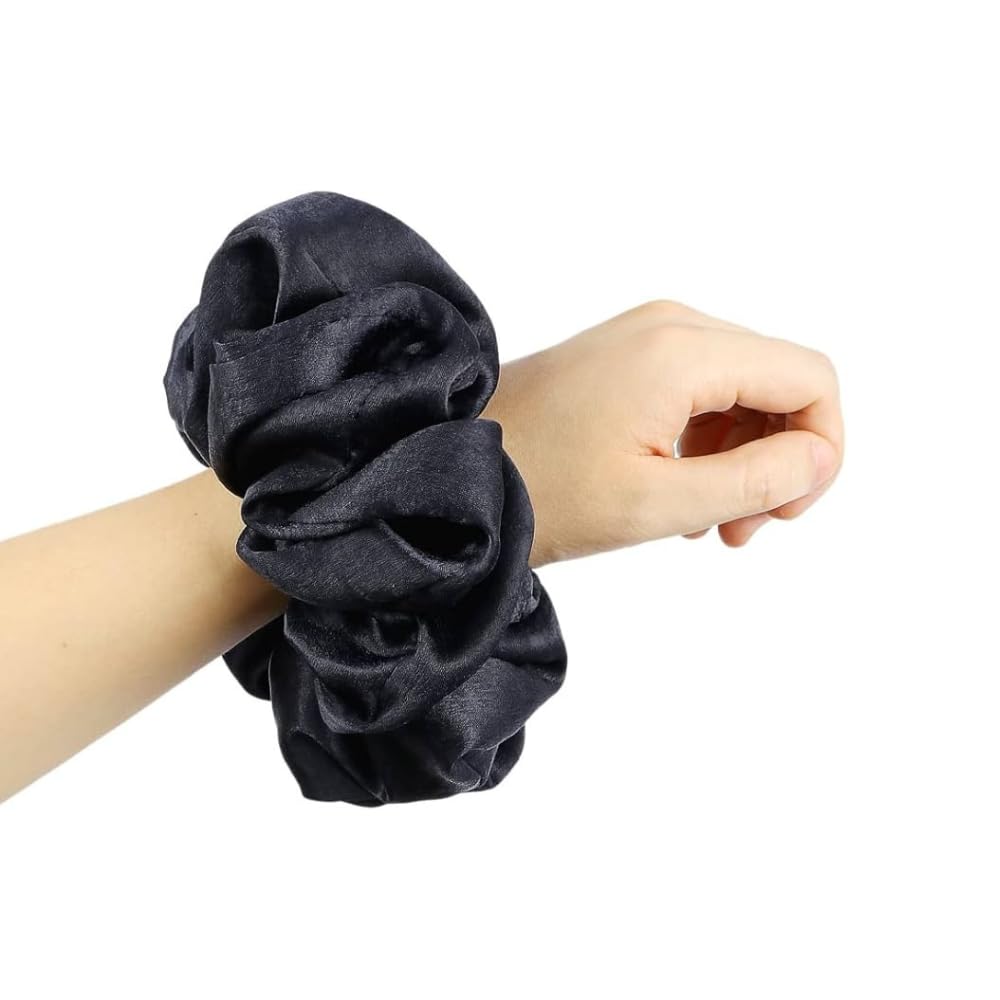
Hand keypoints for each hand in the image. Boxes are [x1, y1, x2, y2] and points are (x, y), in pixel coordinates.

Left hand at [482, 300, 843, 565]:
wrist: (447, 468)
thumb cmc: (538, 491)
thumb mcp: (656, 504)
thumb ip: (753, 480)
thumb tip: (820, 456)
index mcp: (683, 350)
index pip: (809, 377)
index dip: (821, 447)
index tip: (786, 511)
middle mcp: (671, 324)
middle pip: (778, 378)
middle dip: (779, 456)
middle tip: (745, 530)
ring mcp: (645, 334)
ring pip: (741, 387)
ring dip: (744, 456)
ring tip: (711, 524)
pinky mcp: (625, 354)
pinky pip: (699, 389)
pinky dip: (708, 442)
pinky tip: (682, 493)